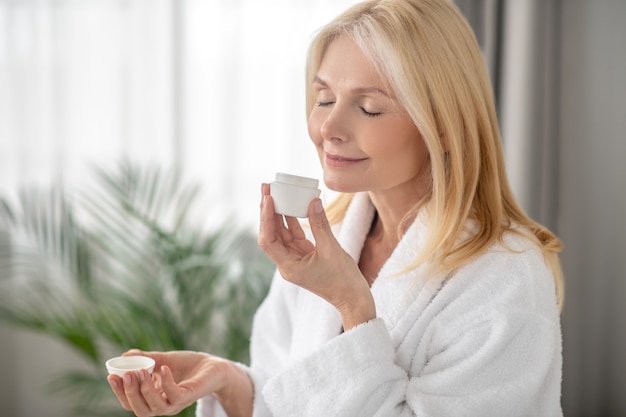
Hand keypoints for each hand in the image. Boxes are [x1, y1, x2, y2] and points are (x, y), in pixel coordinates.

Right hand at [107, 349, 251, 416]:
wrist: (213, 365)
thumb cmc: (187, 365)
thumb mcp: (163, 359)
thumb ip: (145, 359)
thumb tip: (125, 355)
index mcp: (153, 398)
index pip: (131, 402)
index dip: (120, 392)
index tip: (110, 375)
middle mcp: (163, 404)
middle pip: (140, 409)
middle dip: (129, 393)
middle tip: (125, 374)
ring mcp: (176, 402)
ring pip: (155, 407)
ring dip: (144, 390)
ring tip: (139, 371)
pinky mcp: (189, 396)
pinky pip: (175, 395)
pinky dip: (167, 383)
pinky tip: (163, 368)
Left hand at [258, 183, 375, 329]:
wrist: (353, 299)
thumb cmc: (343, 280)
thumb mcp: (332, 249)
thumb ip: (320, 224)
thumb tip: (313, 201)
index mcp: (289, 266)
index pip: (268, 240)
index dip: (266, 218)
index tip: (268, 199)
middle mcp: (287, 263)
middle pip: (271, 234)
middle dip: (267, 211)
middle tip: (266, 187)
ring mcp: (295, 259)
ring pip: (282, 233)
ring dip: (278, 213)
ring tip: (274, 191)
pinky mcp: (305, 256)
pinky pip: (294, 235)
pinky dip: (293, 220)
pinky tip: (292, 204)